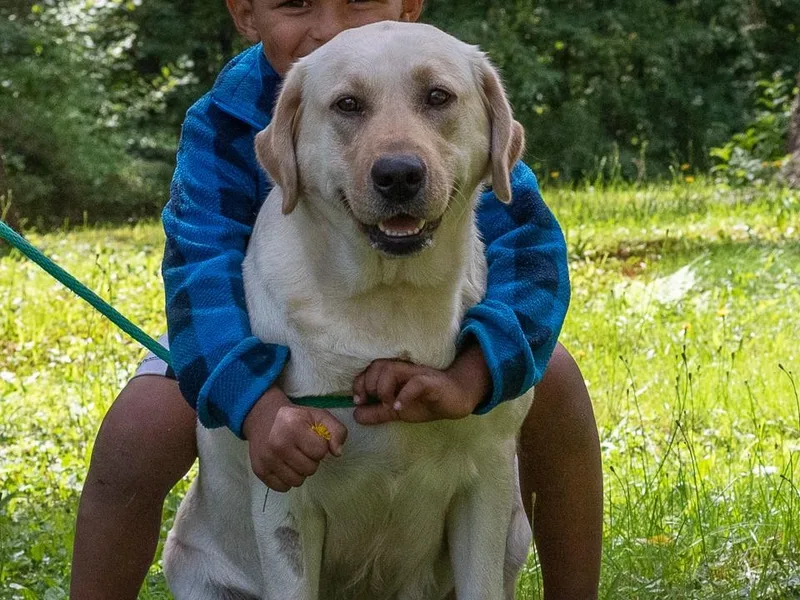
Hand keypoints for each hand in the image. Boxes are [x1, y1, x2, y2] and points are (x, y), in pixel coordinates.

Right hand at [242, 386, 347, 491]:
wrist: (263, 418)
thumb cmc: (296, 418)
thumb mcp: (319, 416)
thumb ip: (336, 431)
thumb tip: (337, 453)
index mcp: (294, 426)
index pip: (320, 452)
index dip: (320, 447)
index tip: (312, 440)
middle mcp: (278, 444)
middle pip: (310, 469)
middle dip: (310, 460)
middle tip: (302, 449)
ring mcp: (267, 459)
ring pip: (297, 481)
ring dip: (299, 472)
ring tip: (294, 457)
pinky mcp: (259, 470)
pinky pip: (283, 488)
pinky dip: (286, 479)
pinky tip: (284, 465)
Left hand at [352, 343, 490, 425]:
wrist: (456, 400)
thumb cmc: (425, 402)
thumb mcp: (397, 410)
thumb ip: (377, 413)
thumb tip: (355, 416)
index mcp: (393, 373)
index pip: (370, 369)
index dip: (360, 383)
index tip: (359, 400)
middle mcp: (403, 369)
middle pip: (378, 366)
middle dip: (370, 385)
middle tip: (375, 402)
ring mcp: (416, 374)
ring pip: (391, 370)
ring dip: (384, 389)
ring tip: (389, 405)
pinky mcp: (431, 382)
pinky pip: (414, 383)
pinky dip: (403, 395)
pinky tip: (399, 407)